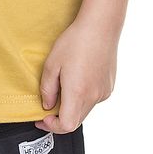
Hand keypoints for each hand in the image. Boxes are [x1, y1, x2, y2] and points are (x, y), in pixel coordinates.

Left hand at [34, 15, 117, 132]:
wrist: (100, 27)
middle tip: (50, 103)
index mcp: (77, 93)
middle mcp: (93, 97)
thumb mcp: (52, 63)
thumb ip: (47, 89)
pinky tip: (80, 77)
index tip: (43, 118)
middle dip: (61, 116)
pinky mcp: (109, 86)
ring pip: (85, 110)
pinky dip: (84, 96)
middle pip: (76, 120)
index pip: (66, 125)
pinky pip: (94, 99)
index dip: (53, 126)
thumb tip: (47, 105)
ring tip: (65, 84)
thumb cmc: (75, 41)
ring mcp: (103, 93)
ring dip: (73, 105)